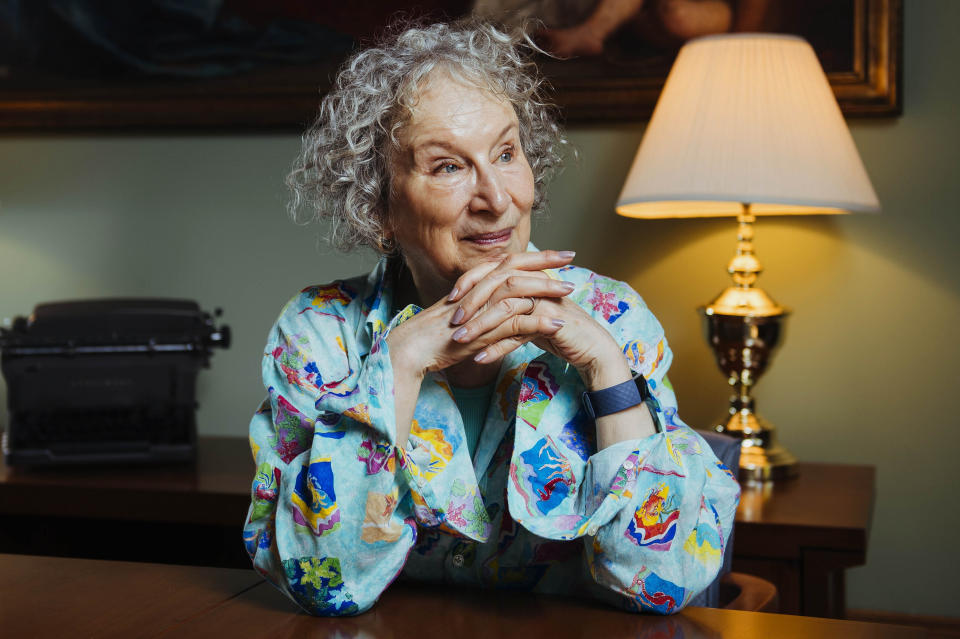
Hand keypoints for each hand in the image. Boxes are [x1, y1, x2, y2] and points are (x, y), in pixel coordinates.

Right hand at [386, 250, 577, 376]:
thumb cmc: (434, 337)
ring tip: (570, 291)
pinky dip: (538, 323)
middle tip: (572, 256)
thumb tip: (507, 308)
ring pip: (518, 291)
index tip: (557, 253)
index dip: (534, 256)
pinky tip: (557, 324)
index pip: (508, 262)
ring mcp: (479, 308)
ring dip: (547, 290)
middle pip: (516, 266)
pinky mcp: (481, 329)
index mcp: (475, 285)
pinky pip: (514, 322)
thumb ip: (485, 310)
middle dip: (546, 260)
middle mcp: (477, 290)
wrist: (411, 349)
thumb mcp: (465, 318)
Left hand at [448, 252, 630, 388]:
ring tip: (460, 341)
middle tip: (451, 322)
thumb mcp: (528, 316)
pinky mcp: (552, 320)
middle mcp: (536, 282)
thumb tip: (477, 307)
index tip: (449, 300)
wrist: (590, 348)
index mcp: (529, 276)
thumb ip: (508, 306)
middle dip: (471, 304)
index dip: (470, 282)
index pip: (493, 271)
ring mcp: (545, 299)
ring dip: (480, 325)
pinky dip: (498, 346)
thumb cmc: (558, 332)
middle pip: (497, 285)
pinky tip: (480, 358)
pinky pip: (519, 331)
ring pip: (505, 307)